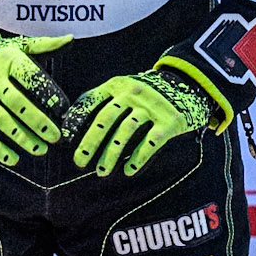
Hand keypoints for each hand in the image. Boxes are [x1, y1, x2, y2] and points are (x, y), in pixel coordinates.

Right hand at [0, 34, 69, 167]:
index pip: (31, 78)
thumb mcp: (18, 48)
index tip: (64, 109)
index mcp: (7, 61)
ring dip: (23, 138)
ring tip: (41, 149)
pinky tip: (15, 159)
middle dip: (38, 121)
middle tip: (56, 136)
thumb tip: (70, 39)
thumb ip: (44, 46)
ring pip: (3, 122)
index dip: (49, 93)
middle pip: (18, 104)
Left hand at [64, 68, 212, 176]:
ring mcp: (152, 107)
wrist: (189, 85)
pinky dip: (138, 158)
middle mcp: (133, 93)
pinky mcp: (170, 121)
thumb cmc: (147, 93)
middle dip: (90, 142)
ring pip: (126, 132)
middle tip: (80, 162)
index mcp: (118, 84)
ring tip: (102, 171)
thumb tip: (71, 120)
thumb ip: (103, 99)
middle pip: (105, 119)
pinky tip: (129, 170)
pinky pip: (150, 142)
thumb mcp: (125, 88)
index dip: (77, 120)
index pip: (91, 101)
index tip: (66, 139)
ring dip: (111, 154)